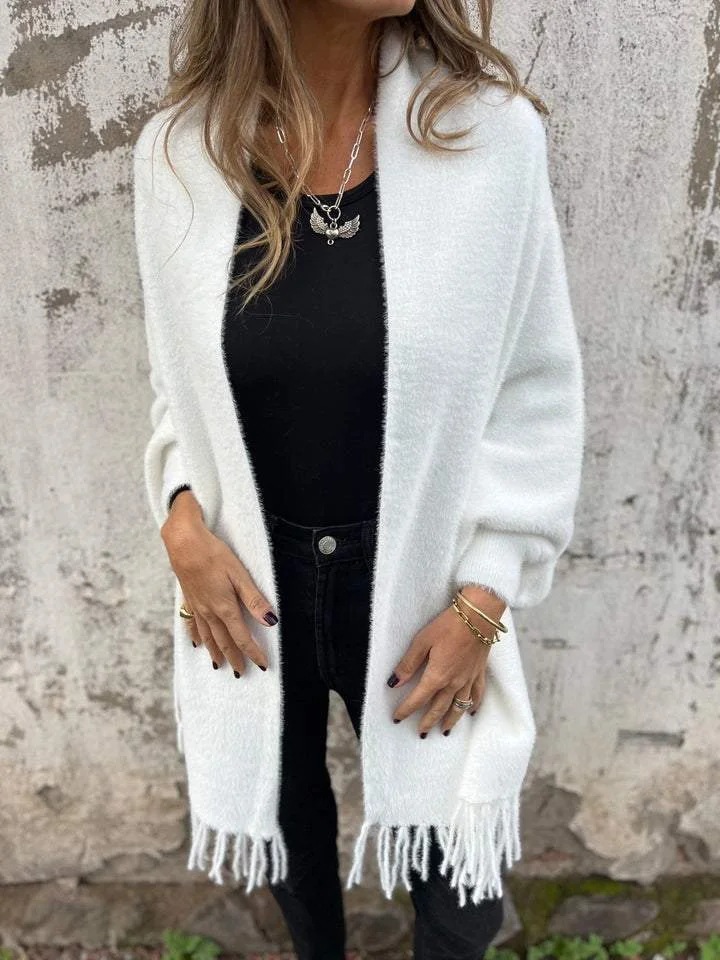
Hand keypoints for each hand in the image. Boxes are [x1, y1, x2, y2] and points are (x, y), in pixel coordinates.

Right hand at [161, 490, 277, 675]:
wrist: (183, 542)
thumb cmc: (213, 554)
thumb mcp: (239, 574)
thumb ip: (254, 599)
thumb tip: (270, 622)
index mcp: (225, 607)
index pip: (242, 637)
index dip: (253, 653)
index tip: (262, 666)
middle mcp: (210, 612)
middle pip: (224, 641)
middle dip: (234, 658)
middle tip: (241, 673)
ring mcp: (197, 606)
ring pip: (208, 636)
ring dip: (215, 652)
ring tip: (220, 665)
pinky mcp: (189, 598)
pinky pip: (192, 624)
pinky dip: (196, 636)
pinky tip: (197, 643)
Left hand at [387, 587, 504, 737]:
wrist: (478, 616)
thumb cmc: (448, 625)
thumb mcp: (422, 641)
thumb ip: (408, 664)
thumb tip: (394, 683)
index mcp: (437, 676)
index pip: (418, 699)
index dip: (406, 710)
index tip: (397, 719)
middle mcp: (453, 683)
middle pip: (439, 708)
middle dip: (428, 722)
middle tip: (421, 733)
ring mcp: (468, 679)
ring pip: (459, 706)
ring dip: (451, 720)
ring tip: (445, 731)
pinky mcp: (479, 672)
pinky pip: (477, 695)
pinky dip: (473, 705)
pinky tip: (472, 712)